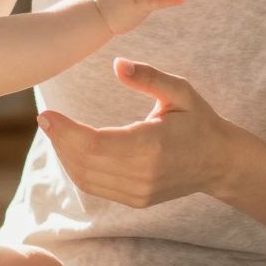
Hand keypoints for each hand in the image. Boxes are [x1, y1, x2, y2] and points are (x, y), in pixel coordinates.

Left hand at [36, 59, 230, 208]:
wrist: (220, 162)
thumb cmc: (199, 121)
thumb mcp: (181, 92)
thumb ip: (149, 78)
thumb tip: (117, 65)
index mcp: (152, 145)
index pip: (95, 144)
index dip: (65, 131)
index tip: (47, 114)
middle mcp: (143, 174)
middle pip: (85, 162)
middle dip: (60, 140)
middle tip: (45, 119)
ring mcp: (139, 192)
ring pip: (86, 178)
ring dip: (65, 155)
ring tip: (55, 131)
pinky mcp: (136, 200)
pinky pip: (96, 187)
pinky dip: (78, 169)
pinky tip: (71, 148)